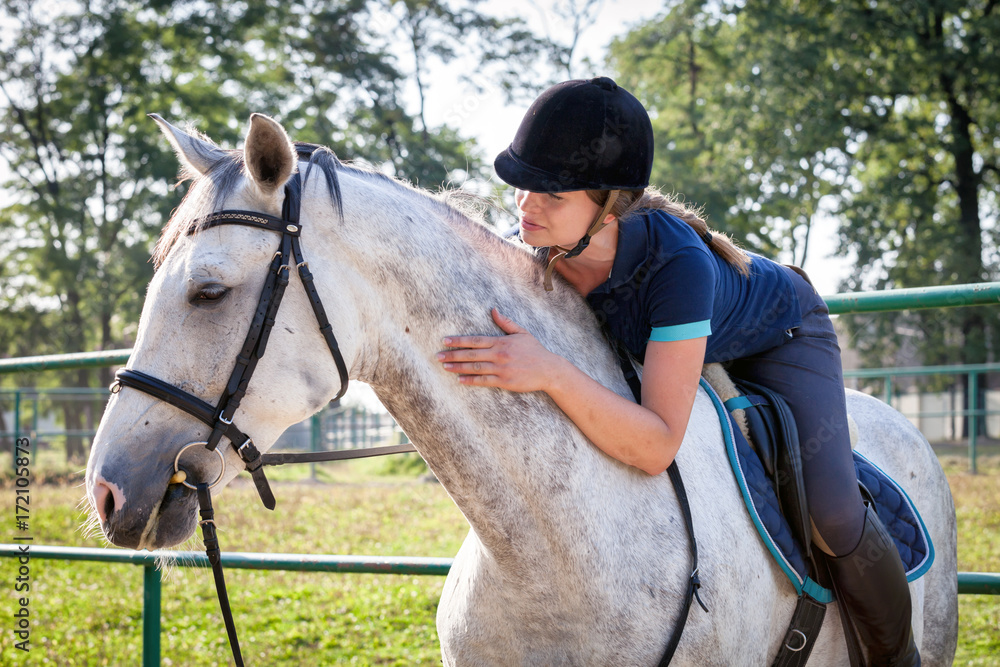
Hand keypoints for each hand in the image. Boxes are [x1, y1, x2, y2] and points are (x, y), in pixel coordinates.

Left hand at [438, 309, 562, 392]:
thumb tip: (493, 310)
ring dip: (458, 367)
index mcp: (501, 342)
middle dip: (453, 355)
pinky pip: (484, 381)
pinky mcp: (504, 381)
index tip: (445, 341)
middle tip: (438, 356)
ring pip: (475, 367)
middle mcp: (499, 355)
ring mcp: (501, 369)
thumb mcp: (522, 333)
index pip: (475, 340)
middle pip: (471, 354)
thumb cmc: (535, 350)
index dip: (459, 341)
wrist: (549, 370)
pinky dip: (471, 380)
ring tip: (445, 367)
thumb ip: (506, 323)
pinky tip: (460, 379)